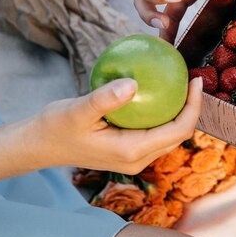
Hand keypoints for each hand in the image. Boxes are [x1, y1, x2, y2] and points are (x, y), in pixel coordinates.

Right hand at [31, 77, 203, 174]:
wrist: (40, 145)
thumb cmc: (56, 127)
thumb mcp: (77, 110)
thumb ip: (104, 98)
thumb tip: (133, 83)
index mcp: (131, 152)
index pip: (178, 131)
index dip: (194, 107)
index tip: (196, 80)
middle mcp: (138, 159)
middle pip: (179, 134)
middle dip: (192, 108)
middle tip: (191, 77)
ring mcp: (134, 157)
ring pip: (169, 134)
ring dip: (179, 111)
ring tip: (181, 82)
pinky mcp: (128, 150)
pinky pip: (155, 131)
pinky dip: (162, 112)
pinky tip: (158, 90)